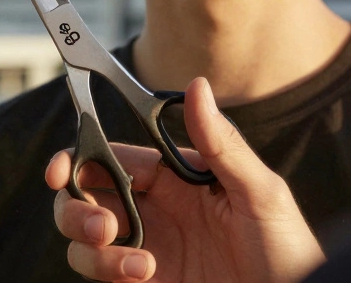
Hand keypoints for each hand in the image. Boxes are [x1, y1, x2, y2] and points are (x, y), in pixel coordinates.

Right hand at [45, 77, 323, 282]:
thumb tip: (197, 86)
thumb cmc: (289, 253)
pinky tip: (143, 274)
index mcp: (175, 179)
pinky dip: (108, 270)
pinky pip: (100, 272)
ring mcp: (145, 249)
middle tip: (100, 226)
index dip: (77, 158)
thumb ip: (222, 144)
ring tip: (136, 262)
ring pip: (82, 239)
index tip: (60, 169)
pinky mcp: (141, 282)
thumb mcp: (261, 194)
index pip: (111, 157)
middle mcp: (154, 210)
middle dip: (75, 206)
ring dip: (92, 249)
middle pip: (83, 196)